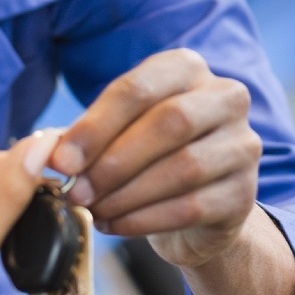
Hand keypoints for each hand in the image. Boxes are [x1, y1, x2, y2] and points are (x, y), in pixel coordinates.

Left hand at [51, 49, 262, 267]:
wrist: (197, 208)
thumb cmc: (147, 158)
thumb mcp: (116, 135)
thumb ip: (87, 137)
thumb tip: (49, 152)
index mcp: (187, 68)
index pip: (139, 89)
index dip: (96, 126)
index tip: (61, 160)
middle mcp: (226, 97)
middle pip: (169, 123)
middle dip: (114, 161)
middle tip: (77, 191)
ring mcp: (243, 144)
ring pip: (183, 167)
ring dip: (128, 194)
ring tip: (94, 210)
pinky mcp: (245, 192)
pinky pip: (193, 206)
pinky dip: (146, 219)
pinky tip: (116, 226)